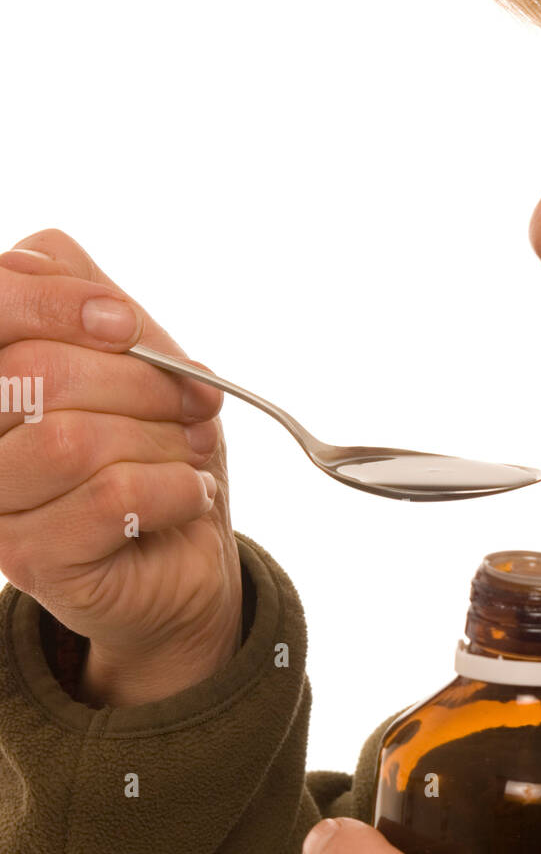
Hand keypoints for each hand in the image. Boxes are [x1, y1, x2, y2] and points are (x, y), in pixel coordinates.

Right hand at [0, 228, 241, 704]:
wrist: (179, 559)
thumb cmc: (149, 448)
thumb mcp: (133, 357)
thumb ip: (93, 301)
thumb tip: (84, 294)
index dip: (55, 302)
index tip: (126, 325)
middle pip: (36, 373)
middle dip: (141, 381)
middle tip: (196, 403)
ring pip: (72, 441)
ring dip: (161, 440)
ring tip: (193, 452)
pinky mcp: (30, 558)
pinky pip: (111, 499)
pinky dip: (175, 487)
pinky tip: (191, 493)